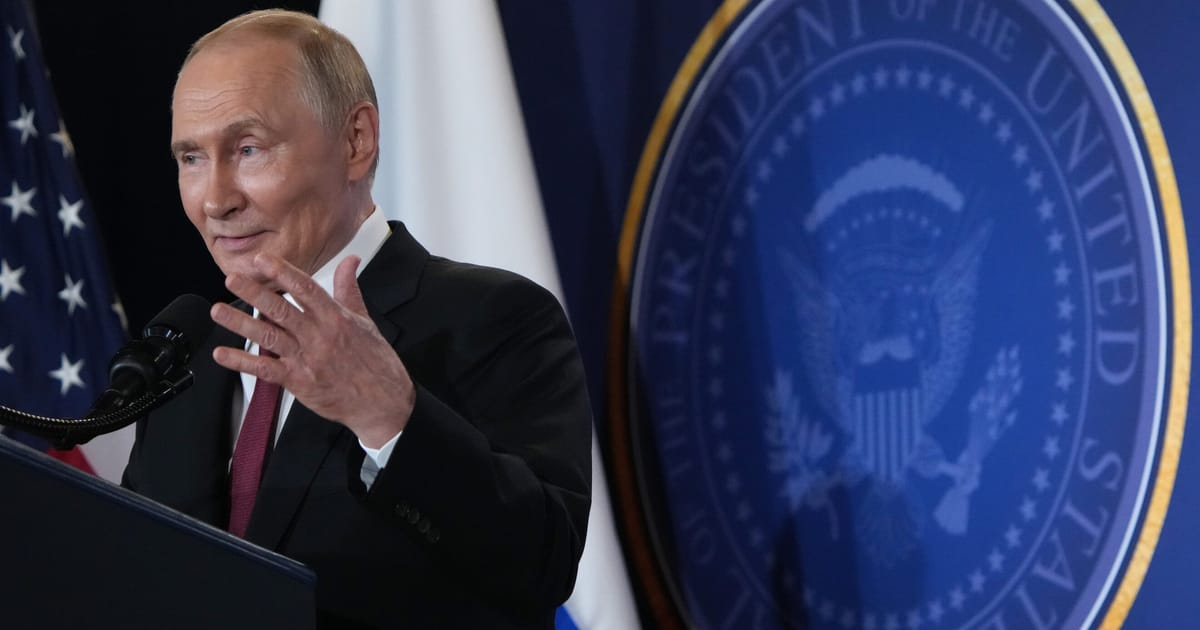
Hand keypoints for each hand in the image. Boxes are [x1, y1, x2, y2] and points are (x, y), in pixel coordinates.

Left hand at [210, 253, 414, 446]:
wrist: (383, 401)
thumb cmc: (375, 361)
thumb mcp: (365, 320)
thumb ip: (349, 289)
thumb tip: (350, 260)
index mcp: (336, 318)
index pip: (306, 288)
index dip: (283, 272)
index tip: (262, 260)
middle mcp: (319, 336)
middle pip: (281, 309)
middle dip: (253, 292)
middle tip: (231, 278)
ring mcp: (307, 359)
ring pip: (268, 336)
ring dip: (241, 323)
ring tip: (219, 311)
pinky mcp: (299, 382)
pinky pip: (265, 370)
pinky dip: (242, 362)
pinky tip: (222, 354)